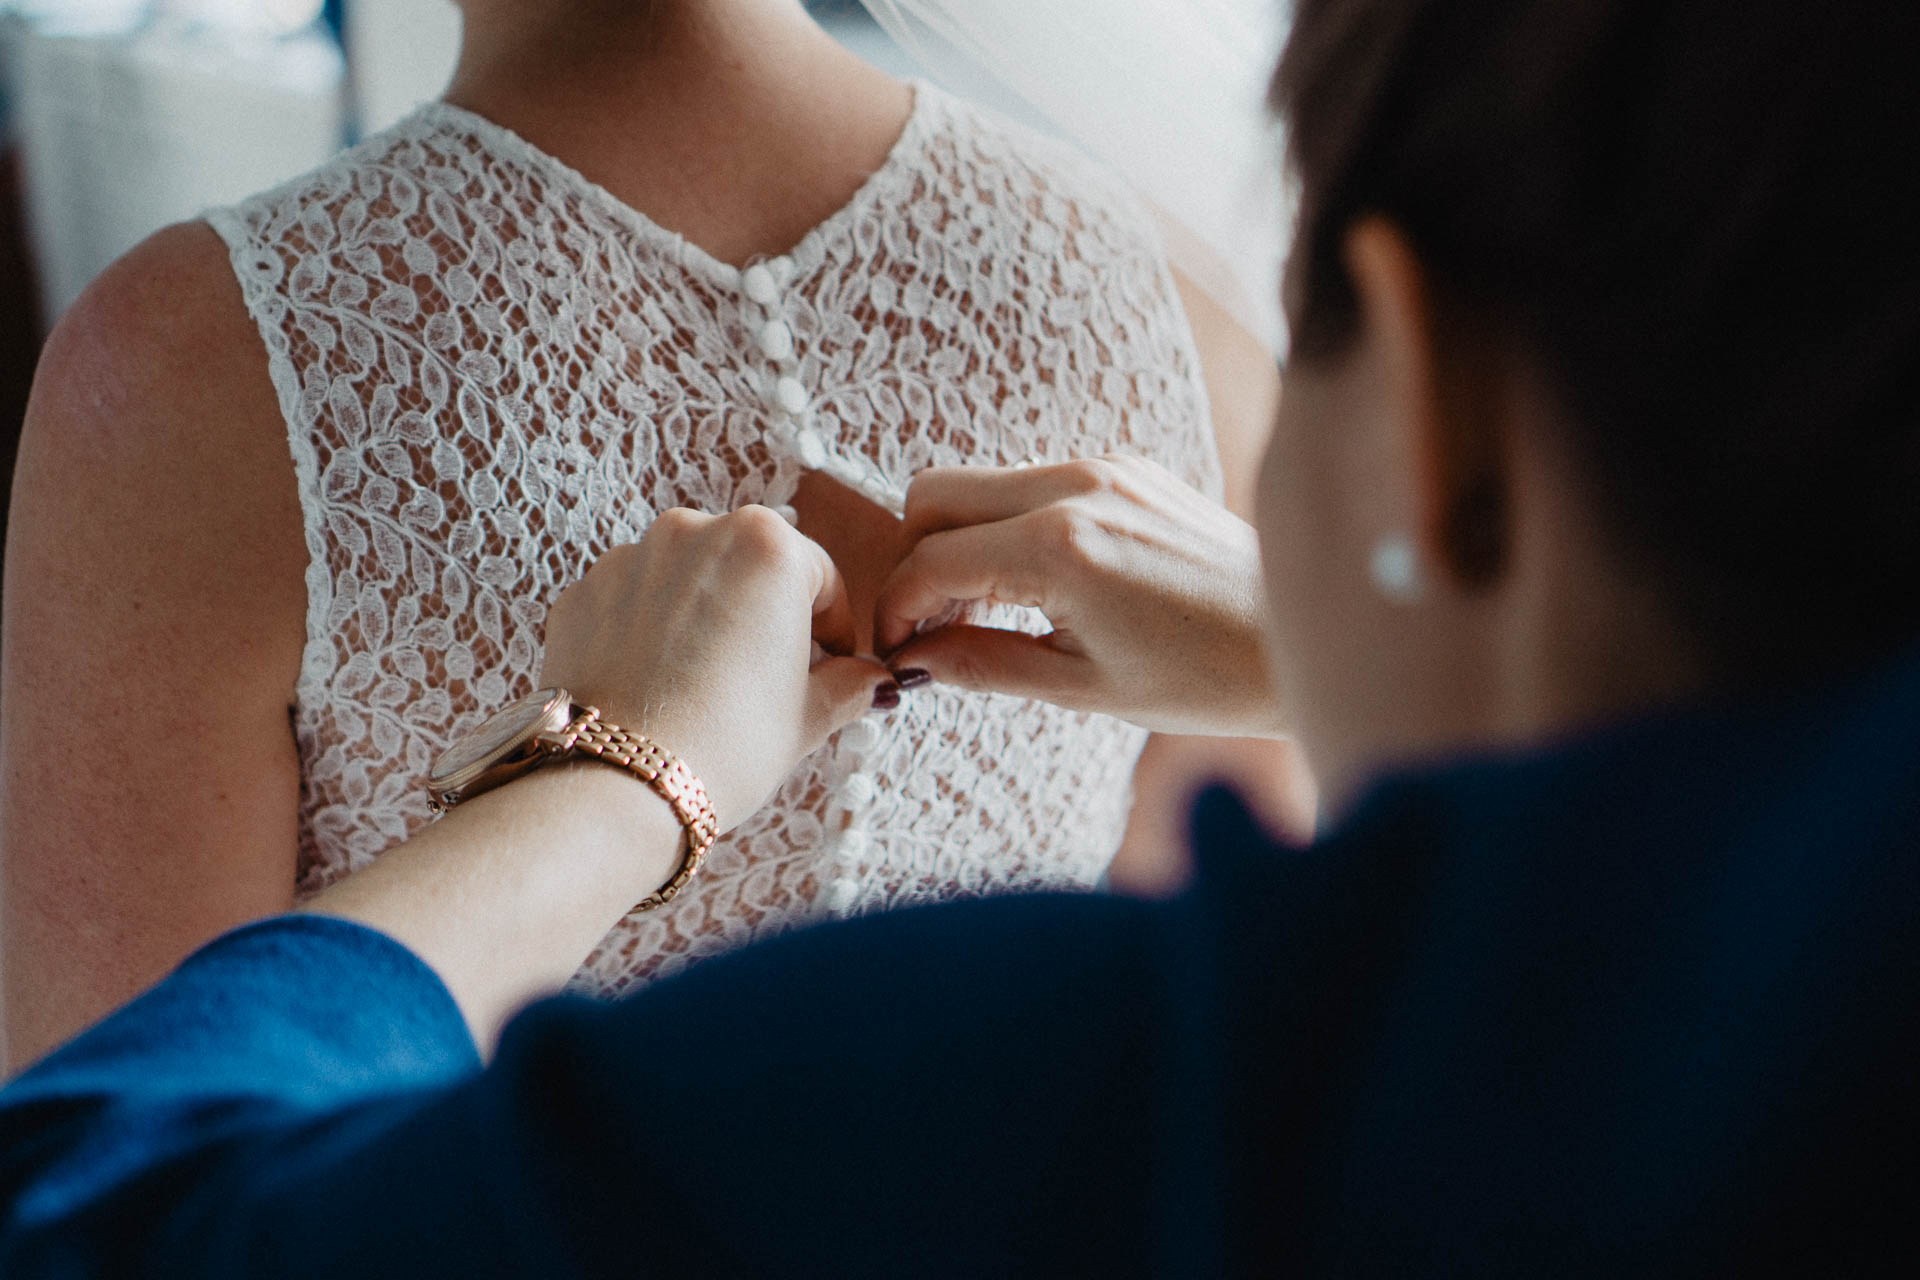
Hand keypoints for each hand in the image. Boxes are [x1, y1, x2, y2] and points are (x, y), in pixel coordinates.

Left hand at [541, 507, 895, 828]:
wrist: (618, 787)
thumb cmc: (725, 745)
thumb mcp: (809, 717)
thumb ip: (850, 684)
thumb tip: (871, 680)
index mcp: (767, 545)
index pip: (821, 576)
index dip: (834, 626)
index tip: (834, 664)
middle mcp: (694, 531)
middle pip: (751, 566)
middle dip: (766, 614)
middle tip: (772, 677)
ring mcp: (630, 559)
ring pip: (688, 580)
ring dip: (707, 617)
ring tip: (709, 683)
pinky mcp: (583, 593)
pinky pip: (634, 602)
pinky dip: (651, 632)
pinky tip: (661, 684)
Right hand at [874, 457, 1284, 737]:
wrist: (1295, 641)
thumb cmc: (1203, 678)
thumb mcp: (1080, 688)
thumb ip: (982, 664)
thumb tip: (914, 659)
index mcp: (1062, 549)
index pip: (931, 559)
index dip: (897, 608)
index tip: (896, 648)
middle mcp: (1077, 488)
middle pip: (936, 493)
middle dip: (915, 556)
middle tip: (934, 621)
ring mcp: (1105, 468)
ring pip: (983, 481)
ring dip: (962, 538)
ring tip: (988, 610)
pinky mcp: (1128, 467)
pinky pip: (1035, 480)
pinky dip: (1011, 523)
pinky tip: (1037, 583)